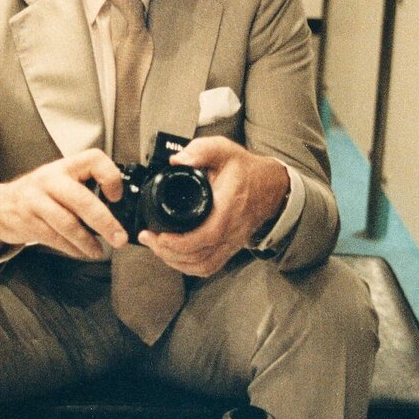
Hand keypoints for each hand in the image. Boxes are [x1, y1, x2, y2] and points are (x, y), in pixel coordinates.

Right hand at [0, 150, 128, 260]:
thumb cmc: (39, 194)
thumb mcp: (60, 181)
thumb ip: (84, 188)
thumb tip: (119, 211)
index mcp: (65, 166)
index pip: (94, 160)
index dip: (110, 177)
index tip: (116, 197)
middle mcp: (50, 179)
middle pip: (81, 200)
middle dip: (104, 222)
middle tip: (119, 238)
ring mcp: (36, 201)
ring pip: (68, 224)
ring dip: (88, 242)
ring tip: (100, 252)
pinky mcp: (28, 222)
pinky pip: (55, 238)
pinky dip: (72, 249)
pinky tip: (82, 252)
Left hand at [137, 137, 288, 277]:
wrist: (270, 187)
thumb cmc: (245, 170)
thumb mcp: (224, 150)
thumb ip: (201, 150)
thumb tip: (177, 161)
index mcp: (228, 205)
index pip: (207, 233)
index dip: (180, 241)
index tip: (159, 235)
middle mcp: (231, 229)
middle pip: (200, 255)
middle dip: (169, 252)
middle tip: (149, 238)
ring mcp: (232, 242)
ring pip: (203, 265)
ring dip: (176, 261)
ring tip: (157, 246)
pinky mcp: (230, 248)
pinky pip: (209, 267)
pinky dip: (188, 267)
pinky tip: (173, 257)